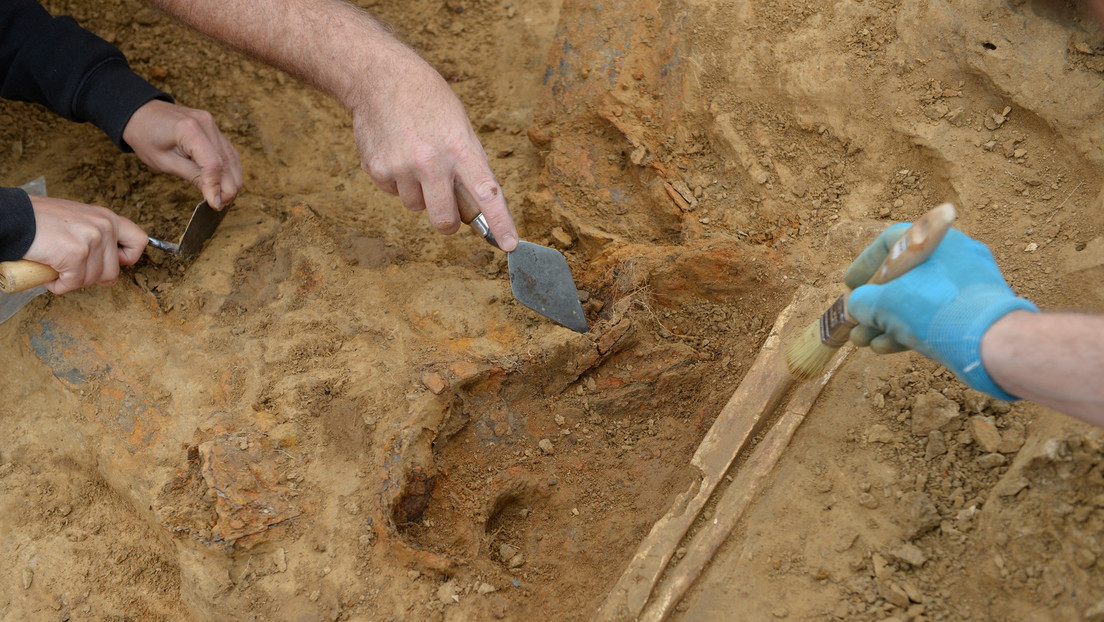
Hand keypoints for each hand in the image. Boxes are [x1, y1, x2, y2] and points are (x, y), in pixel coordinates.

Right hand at [23, 196, 147, 294]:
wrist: (13, 217)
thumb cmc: (40, 220)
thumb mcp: (79, 219)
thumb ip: (98, 235)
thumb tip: (112, 260)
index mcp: (108, 218)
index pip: (139, 241)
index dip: (128, 258)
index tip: (114, 262)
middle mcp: (104, 227)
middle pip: (113, 271)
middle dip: (90, 276)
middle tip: (72, 268)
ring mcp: (91, 240)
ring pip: (93, 280)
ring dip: (72, 280)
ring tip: (57, 266)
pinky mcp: (75, 254)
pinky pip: (72, 284)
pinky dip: (58, 285)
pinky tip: (49, 272)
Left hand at [122, 99, 241, 209]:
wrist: (140, 113)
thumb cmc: (146, 136)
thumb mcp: (164, 162)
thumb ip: (193, 177)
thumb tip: (214, 197)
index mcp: (189, 130)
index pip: (213, 164)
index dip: (216, 187)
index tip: (215, 204)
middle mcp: (206, 124)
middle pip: (228, 162)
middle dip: (227, 188)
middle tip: (219, 205)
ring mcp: (212, 125)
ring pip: (233, 159)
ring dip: (231, 181)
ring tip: (222, 197)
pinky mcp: (214, 129)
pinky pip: (229, 152)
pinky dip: (229, 170)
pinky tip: (224, 183)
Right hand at [348, 46, 518, 250]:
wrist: (381, 78)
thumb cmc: (428, 101)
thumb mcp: (460, 126)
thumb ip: (468, 164)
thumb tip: (474, 206)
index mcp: (460, 148)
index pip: (487, 194)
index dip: (501, 223)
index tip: (510, 244)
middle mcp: (431, 162)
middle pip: (445, 220)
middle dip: (448, 223)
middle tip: (448, 214)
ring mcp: (401, 168)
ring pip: (416, 207)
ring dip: (419, 194)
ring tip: (415, 159)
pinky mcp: (377, 170)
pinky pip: (393, 193)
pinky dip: (397, 181)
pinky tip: (396, 153)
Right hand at [844, 223, 1037, 398]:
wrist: (990, 340)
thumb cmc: (932, 308)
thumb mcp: (882, 303)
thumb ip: (861, 302)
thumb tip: (855, 307)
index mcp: (935, 239)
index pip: (890, 242)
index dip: (864, 264)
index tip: (850, 285)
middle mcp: (955, 255)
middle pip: (904, 276)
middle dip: (875, 303)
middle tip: (857, 320)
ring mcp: (969, 283)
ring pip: (919, 299)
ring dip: (888, 321)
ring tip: (866, 342)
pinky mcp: (977, 310)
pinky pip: (936, 315)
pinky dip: (910, 328)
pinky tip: (887, 348)